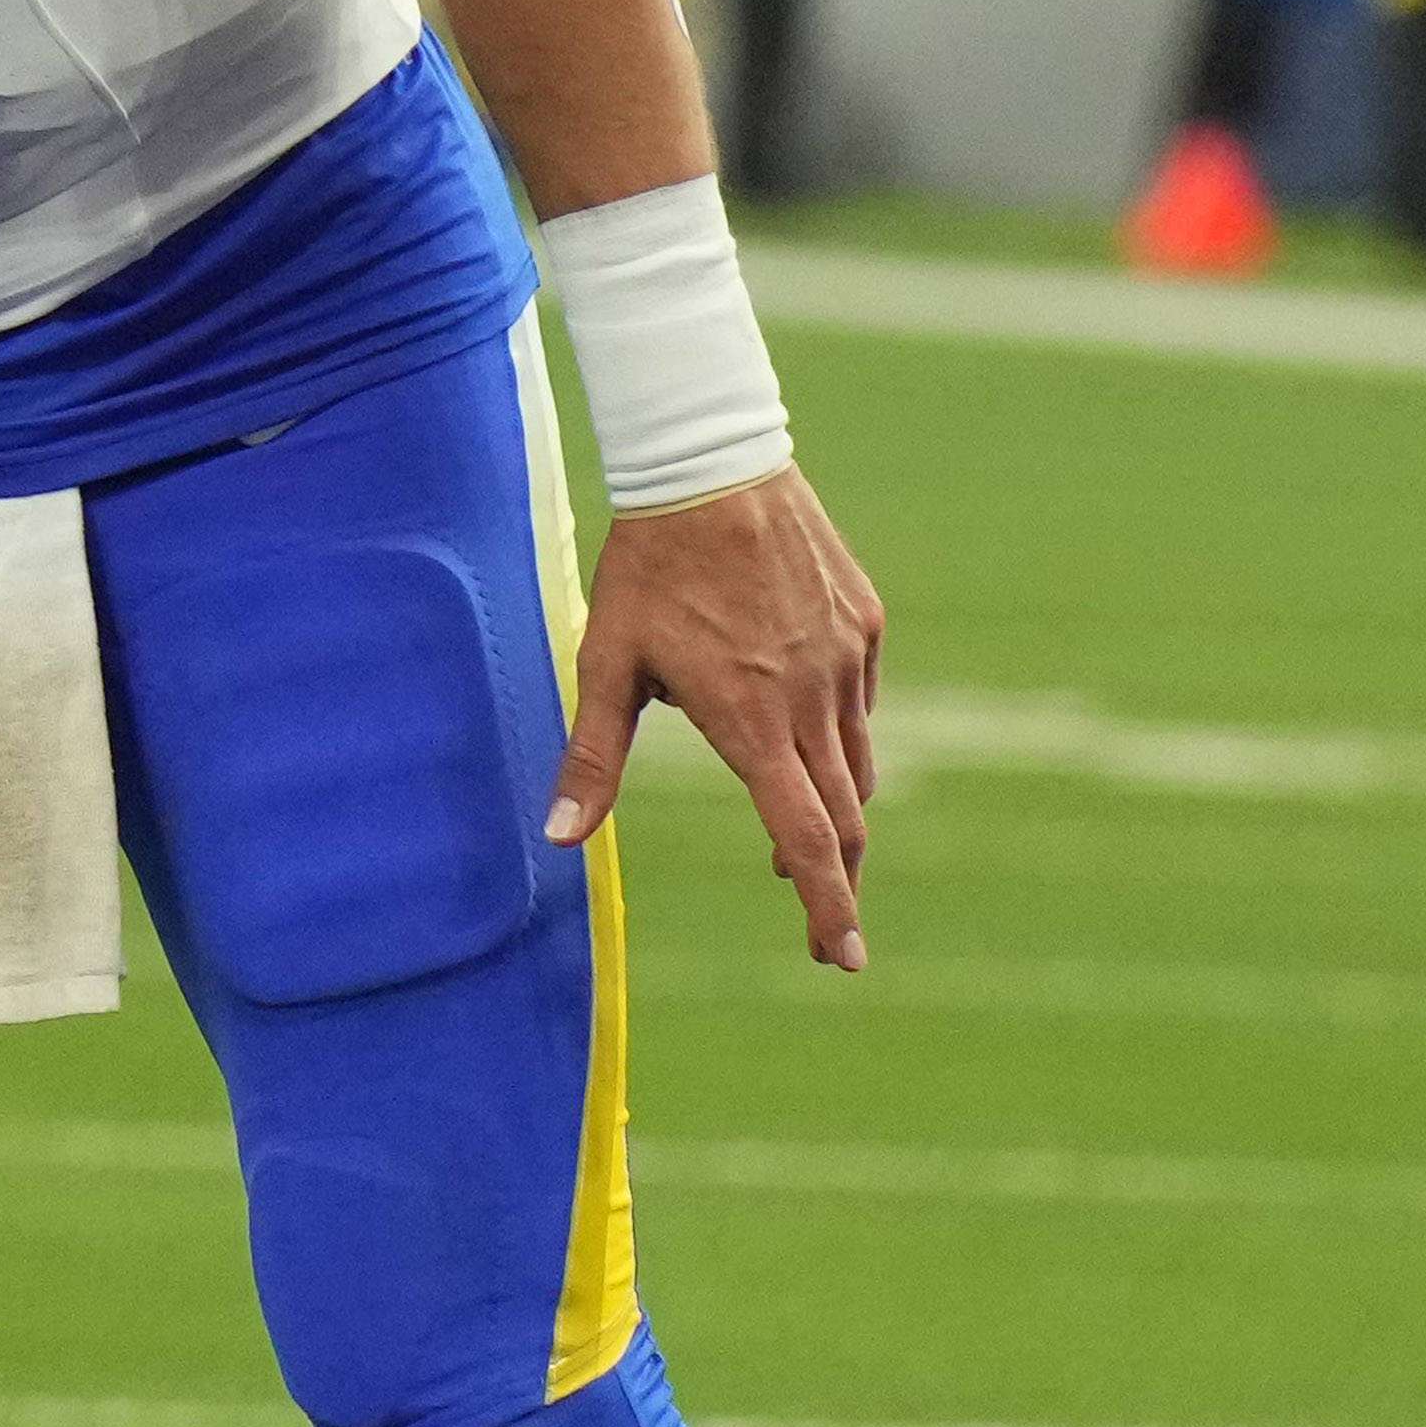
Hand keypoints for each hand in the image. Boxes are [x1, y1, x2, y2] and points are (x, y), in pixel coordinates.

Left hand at [552, 462, 881, 970]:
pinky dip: (839, 732)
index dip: (827, 906)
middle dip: (836, 876)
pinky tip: (806, 731)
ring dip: (837, 809)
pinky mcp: (864, 623)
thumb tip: (561, 841)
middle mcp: (815, 698)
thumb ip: (589, 757)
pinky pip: (861, 699)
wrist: (714, 468)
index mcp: (753, 721)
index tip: (842, 958)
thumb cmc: (647, 567)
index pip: (805, 837)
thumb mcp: (604, 662)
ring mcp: (848, 659)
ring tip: (806, 842)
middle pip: (844, 814)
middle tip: (822, 923)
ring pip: (857, 760)